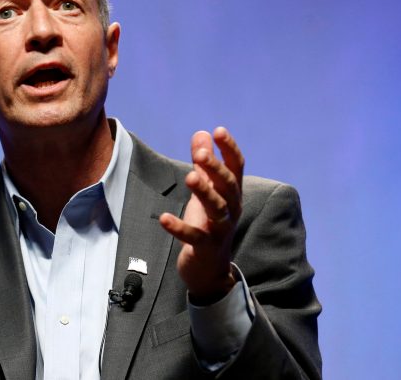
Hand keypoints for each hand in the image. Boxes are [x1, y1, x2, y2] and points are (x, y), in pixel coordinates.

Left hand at [159, 127, 243, 304]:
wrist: (210, 270)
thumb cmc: (208, 225)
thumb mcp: (207, 191)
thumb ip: (203, 164)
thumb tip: (202, 133)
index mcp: (232, 195)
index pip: (236, 168)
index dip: (229, 149)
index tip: (218, 131)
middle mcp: (231, 210)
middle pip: (228, 186)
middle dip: (215, 169)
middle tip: (200, 154)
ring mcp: (220, 230)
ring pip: (217, 209)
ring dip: (204, 192)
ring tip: (190, 177)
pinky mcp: (206, 247)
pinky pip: (194, 236)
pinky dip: (179, 228)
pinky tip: (164, 218)